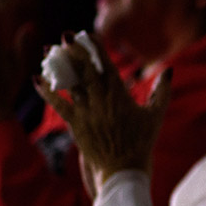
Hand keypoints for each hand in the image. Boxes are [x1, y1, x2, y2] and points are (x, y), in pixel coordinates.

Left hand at [35, 36, 170, 195]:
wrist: (124, 170)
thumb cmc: (142, 143)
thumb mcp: (156, 116)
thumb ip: (162, 91)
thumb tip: (169, 69)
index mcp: (120, 95)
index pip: (105, 65)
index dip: (95, 48)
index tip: (87, 34)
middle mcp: (101, 100)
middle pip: (85, 70)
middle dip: (74, 51)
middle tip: (65, 35)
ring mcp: (86, 112)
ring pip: (70, 83)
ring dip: (59, 65)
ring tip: (49, 50)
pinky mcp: (76, 125)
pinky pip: (58, 104)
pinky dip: (47, 92)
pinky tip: (36, 79)